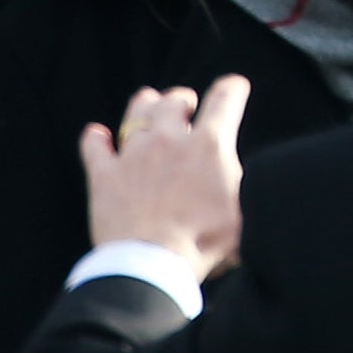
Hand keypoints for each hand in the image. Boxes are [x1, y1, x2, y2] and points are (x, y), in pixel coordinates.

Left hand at [78, 77, 251, 274]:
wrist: (152, 265)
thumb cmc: (203, 242)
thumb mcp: (243, 211)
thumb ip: (245, 185)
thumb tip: (259, 180)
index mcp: (209, 145)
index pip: (225, 98)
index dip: (233, 88)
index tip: (235, 88)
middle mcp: (170, 140)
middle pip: (175, 99)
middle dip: (183, 99)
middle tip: (186, 106)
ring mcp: (134, 155)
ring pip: (137, 112)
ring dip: (145, 105)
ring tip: (148, 103)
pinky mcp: (104, 176)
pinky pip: (94, 146)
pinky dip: (95, 139)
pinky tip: (97, 136)